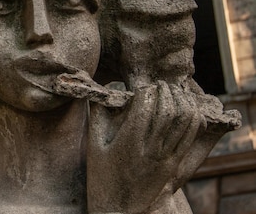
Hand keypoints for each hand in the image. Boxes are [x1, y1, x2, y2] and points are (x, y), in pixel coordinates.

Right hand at [87, 81, 204, 213]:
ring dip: (182, 101)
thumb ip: (98, 116)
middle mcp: (150, 150)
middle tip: (160, 84)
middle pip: (168, 111)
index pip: (145, 107)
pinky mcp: (175, 164)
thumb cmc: (102, 177)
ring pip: (184, 121)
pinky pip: (190, 136)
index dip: (146, 91)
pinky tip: (185, 108)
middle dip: (166, 91)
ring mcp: (166, 158)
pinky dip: (192, 118)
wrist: (119, 210)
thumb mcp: (93, 146)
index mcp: (128, 143)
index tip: (142, 87)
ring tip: (174, 92)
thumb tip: (103, 91)